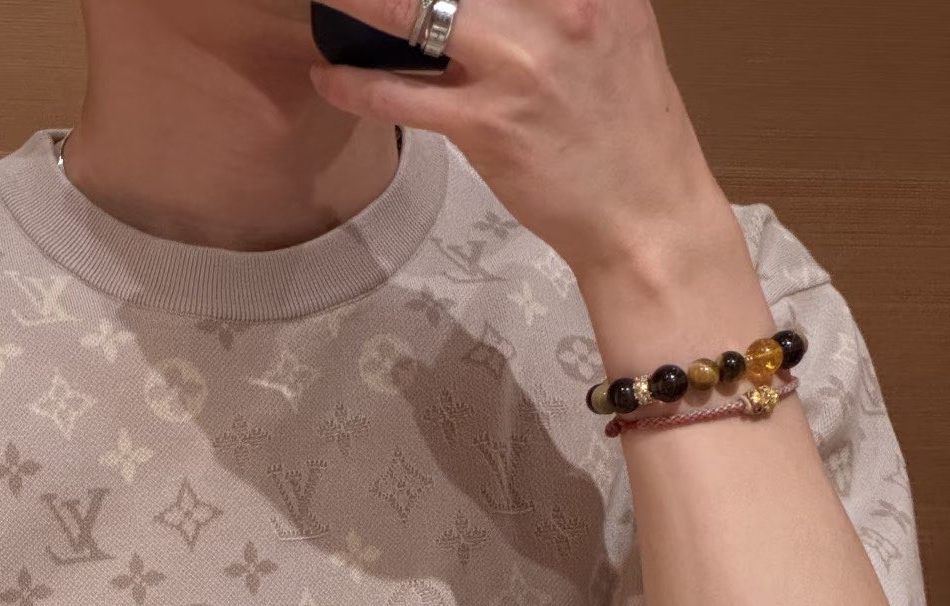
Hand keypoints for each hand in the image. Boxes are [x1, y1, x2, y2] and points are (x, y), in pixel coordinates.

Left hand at [307, 0, 732, 285]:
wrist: (646, 215)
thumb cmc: (625, 127)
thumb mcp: (612, 27)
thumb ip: (556, 0)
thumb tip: (490, 0)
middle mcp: (561, 6)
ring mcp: (520, 64)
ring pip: (412, 10)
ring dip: (357, 2)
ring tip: (328, 1)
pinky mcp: (488, 124)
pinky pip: (399, 95)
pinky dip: (354, 84)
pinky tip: (329, 77)